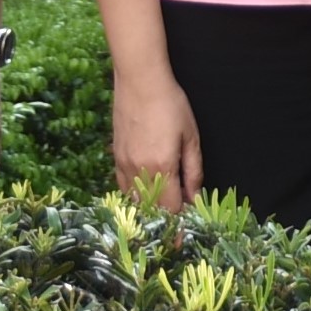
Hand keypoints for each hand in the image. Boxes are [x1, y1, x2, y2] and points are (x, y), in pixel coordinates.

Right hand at [111, 65, 203, 213]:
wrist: (140, 82)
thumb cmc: (171, 105)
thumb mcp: (191, 137)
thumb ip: (193, 170)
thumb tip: (195, 198)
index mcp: (162, 167)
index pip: (170, 208)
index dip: (179, 220)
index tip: (184, 228)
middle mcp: (139, 171)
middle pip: (150, 208)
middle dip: (164, 217)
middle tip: (177, 218)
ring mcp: (123, 164)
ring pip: (134, 200)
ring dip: (149, 207)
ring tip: (163, 206)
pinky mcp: (115, 157)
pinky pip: (123, 186)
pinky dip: (135, 194)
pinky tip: (146, 191)